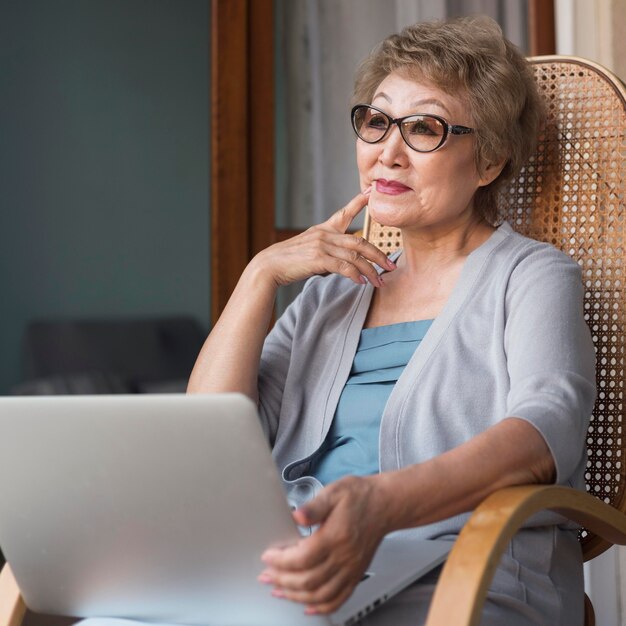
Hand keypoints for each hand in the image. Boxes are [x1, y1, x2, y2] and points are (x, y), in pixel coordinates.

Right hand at [254, 189, 396, 287]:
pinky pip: (344, 267)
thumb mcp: (309, 251)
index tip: (371, 193)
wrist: (269, 266)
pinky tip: (361, 282)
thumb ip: (328, 253)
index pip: (345, 213)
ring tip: (379, 281)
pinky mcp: (318, 259)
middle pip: (360, 242)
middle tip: (391, 266)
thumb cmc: (289, 262)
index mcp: (323, 229)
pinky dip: (355, 275)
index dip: (359, 202)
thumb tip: (345, 266)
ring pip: (355, 257)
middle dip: (378, 255)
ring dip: (370, 270)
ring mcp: (322, 246)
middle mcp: (324, 234)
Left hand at [258, 476, 390, 614]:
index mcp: (335, 537)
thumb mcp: (334, 492)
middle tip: (267, 576)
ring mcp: (351, 569)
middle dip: (282, 581)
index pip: (303, 558)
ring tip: (279, 590)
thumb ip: (314, 506)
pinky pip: (339, 599)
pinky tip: (308, 606)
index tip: (268, 557)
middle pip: (308, 580)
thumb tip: (297, 515)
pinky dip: (322, 607)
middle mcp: (344, 557)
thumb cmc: (359, 497)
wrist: (384, 505)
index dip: (281, 561)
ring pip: (321, 595)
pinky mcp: (356, 575)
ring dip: (296, 596)